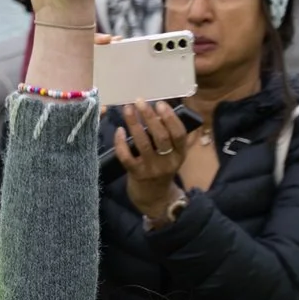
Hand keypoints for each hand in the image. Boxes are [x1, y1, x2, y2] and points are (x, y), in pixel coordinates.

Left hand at [115, 100, 189, 220]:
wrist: (154, 198)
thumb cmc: (162, 168)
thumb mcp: (172, 154)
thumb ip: (168, 136)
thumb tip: (156, 110)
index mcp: (180, 154)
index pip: (179, 134)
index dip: (170, 118)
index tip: (160, 104)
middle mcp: (168, 162)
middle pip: (160, 137)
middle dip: (150, 117)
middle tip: (140, 101)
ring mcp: (151, 169)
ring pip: (143, 143)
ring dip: (134, 124)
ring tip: (128, 109)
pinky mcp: (136, 174)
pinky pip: (127, 157)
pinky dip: (121, 143)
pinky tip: (119, 131)